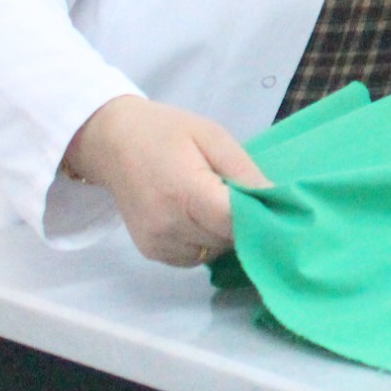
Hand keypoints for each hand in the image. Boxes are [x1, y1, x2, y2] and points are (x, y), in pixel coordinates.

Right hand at [62, 96, 268, 267]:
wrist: (111, 143)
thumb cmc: (166, 132)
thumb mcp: (213, 136)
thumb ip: (243, 171)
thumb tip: (275, 198)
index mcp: (185, 193)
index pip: (235, 222)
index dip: (261, 217)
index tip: (279, 207)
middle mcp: (169, 226)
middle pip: (227, 239)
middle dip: (245, 222)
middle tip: (246, 195)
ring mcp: (156, 243)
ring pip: (214, 251)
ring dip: (225, 234)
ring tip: (217, 202)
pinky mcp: (150, 251)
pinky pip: (193, 257)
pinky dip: (205, 242)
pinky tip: (200, 216)